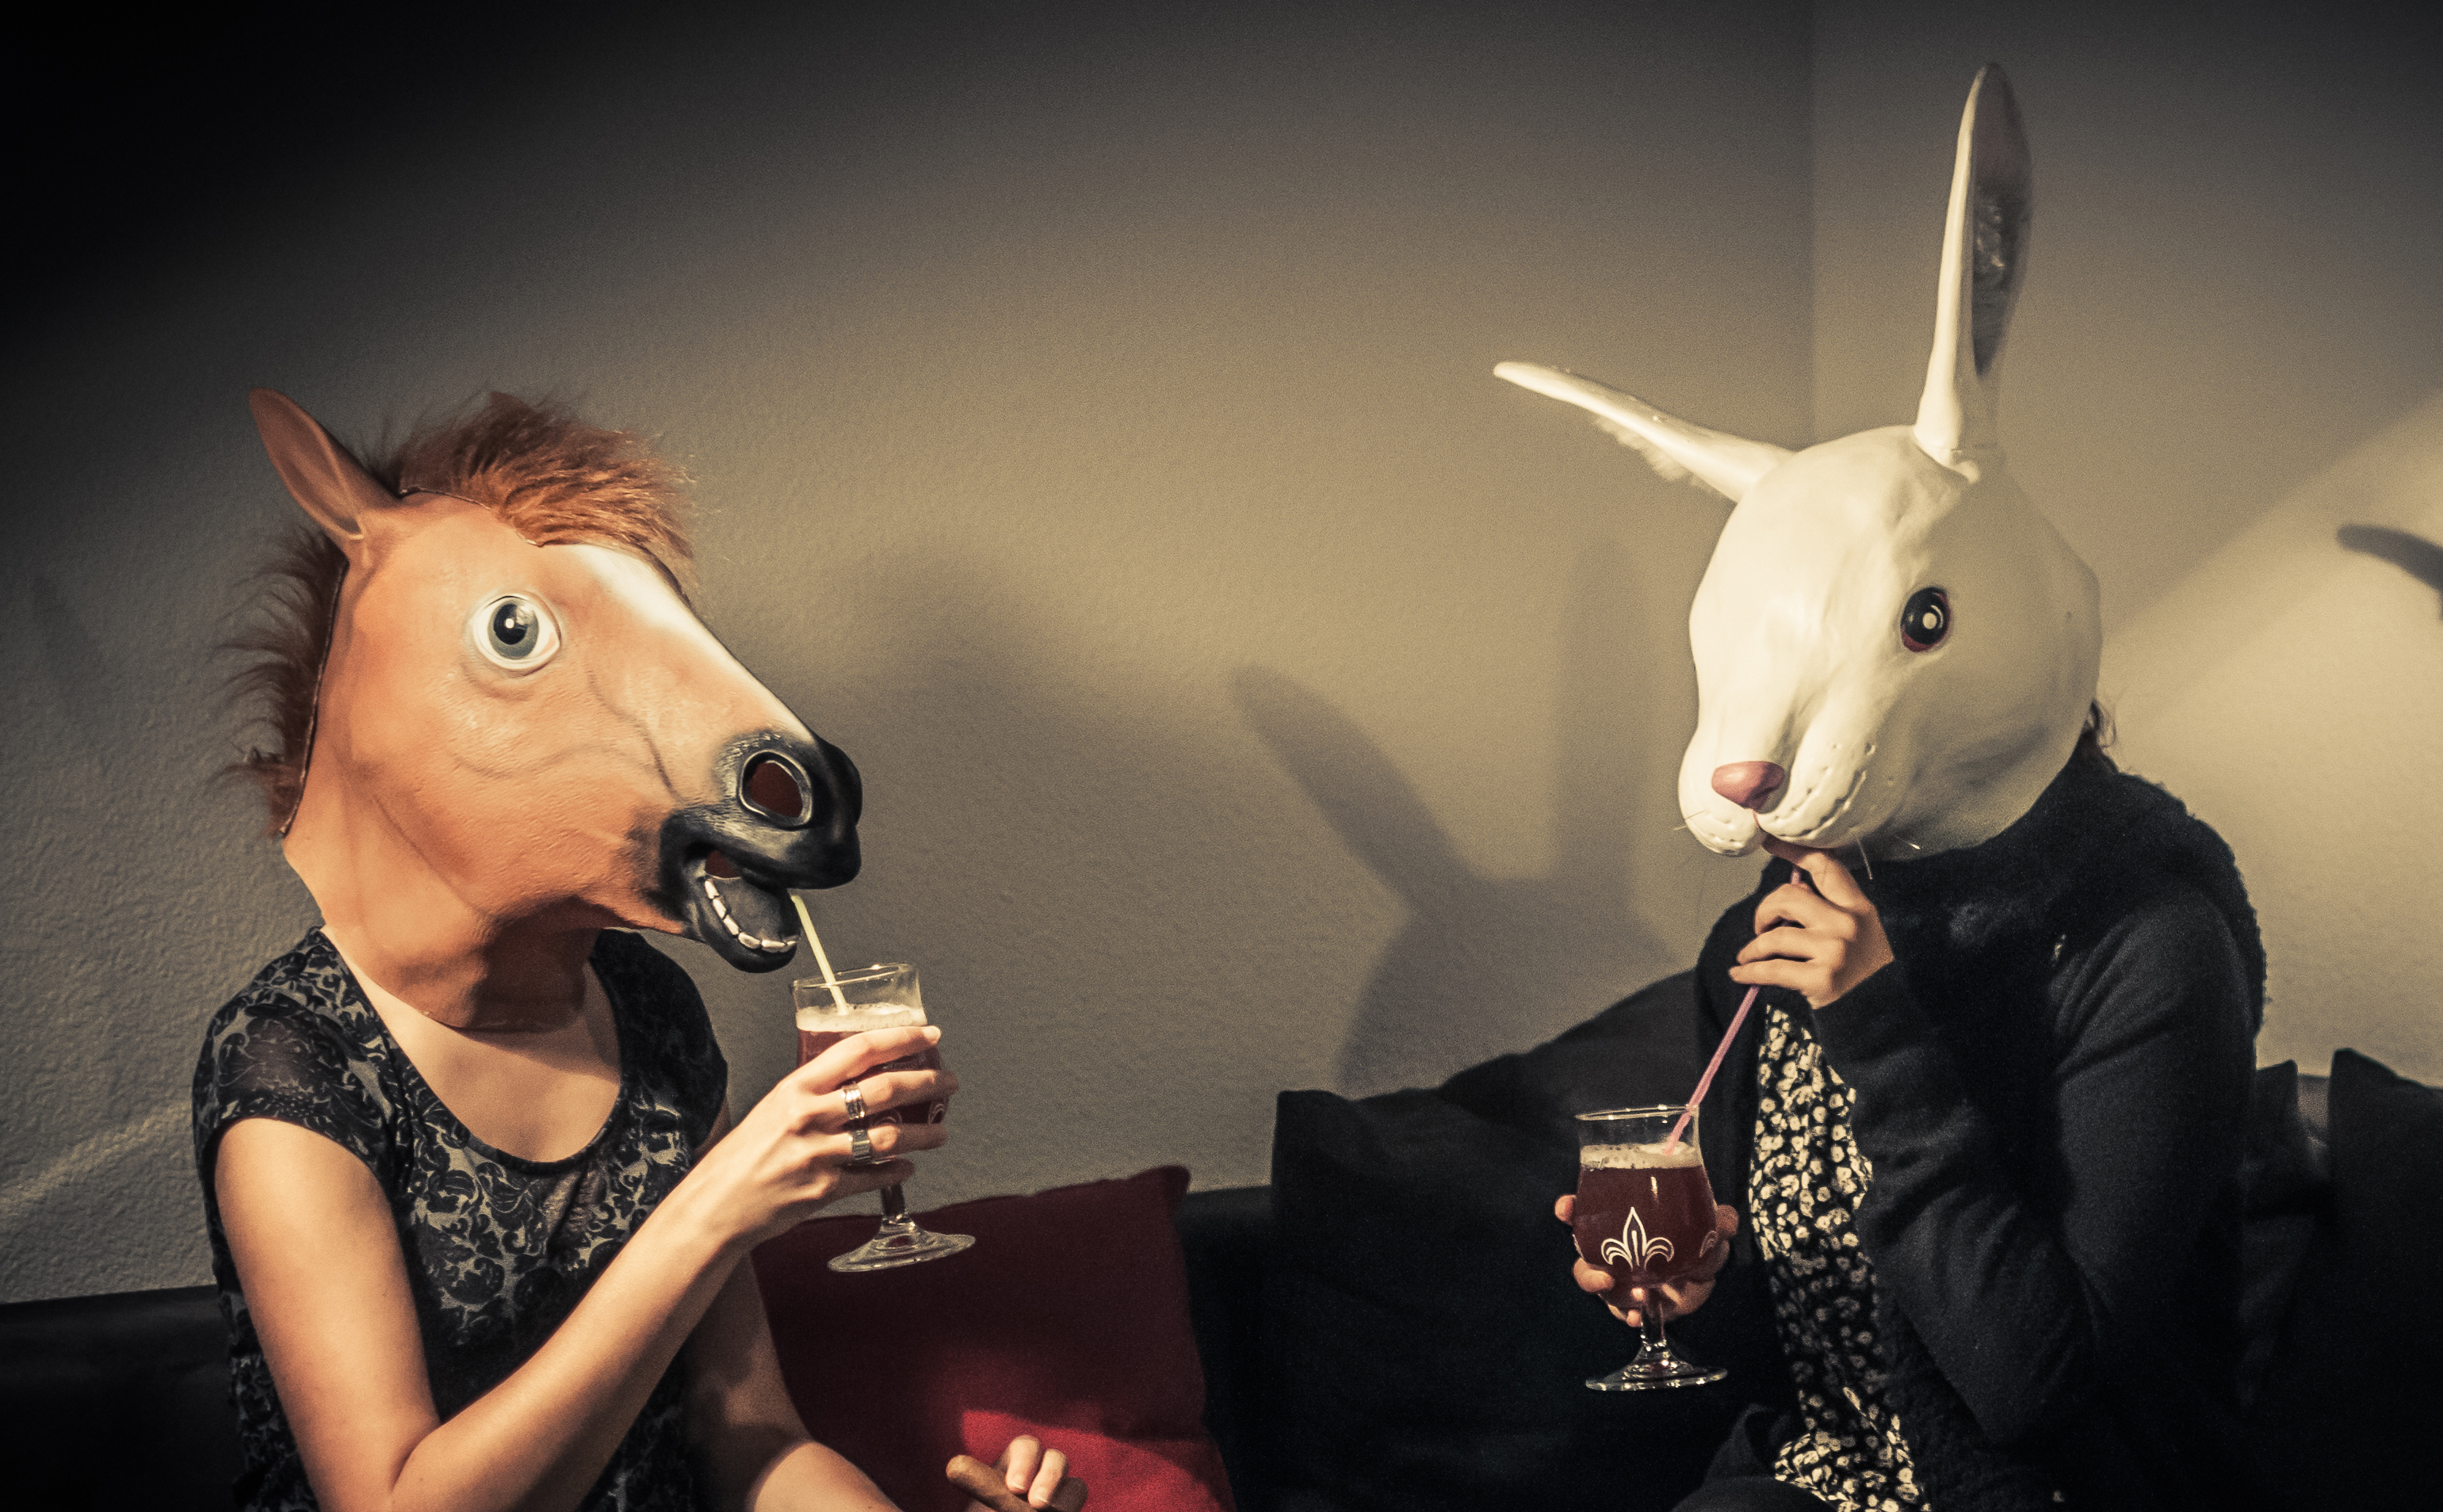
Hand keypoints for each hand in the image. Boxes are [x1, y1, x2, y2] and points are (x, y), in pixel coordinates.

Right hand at [681, 1025, 958, 1248]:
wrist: (715, 1205)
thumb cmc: (740, 1156)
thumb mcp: (772, 1106)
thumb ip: (812, 1091)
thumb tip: (855, 1077)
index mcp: (796, 1086)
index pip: (859, 1049)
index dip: (901, 1038)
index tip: (928, 1035)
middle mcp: (809, 1116)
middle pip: (885, 1089)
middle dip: (927, 1083)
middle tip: (949, 1083)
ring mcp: (819, 1154)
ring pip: (889, 1136)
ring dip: (924, 1134)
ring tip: (940, 1132)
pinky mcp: (824, 1190)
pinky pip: (874, 1177)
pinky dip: (897, 1172)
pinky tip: (907, 1167)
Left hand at [949, 1438, 1085, 1511]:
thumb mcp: (979, 1503)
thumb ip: (979, 1483)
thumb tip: (954, 1465)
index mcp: (1014, 1466)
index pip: (1025, 1447)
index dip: (1024, 1461)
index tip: (1014, 1488)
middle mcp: (1041, 1476)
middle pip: (1057, 1459)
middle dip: (1051, 1475)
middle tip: (1037, 1503)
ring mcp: (1059, 1497)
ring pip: (1076, 1487)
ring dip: (1066, 1498)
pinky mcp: (1068, 1509)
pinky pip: (1077, 1502)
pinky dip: (1070, 1508)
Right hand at [1556, 1194, 1735, 1326]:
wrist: (1706, 1272)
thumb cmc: (1698, 1239)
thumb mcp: (1708, 1228)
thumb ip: (1717, 1223)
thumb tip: (1726, 1220)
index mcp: (1623, 1220)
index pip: (1587, 1211)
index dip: (1572, 1210)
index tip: (1566, 1208)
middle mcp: (1614, 1248)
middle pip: (1584, 1259)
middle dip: (1587, 1271)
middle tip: (1603, 1279)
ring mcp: (1622, 1277)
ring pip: (1601, 1288)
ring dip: (1614, 1296)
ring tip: (1640, 1298)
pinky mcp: (1633, 1302)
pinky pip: (1620, 1311)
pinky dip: (1627, 1316)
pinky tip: (1639, 1318)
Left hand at [1727, 839, 1893, 1007]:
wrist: (1886, 1020)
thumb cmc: (1867, 976)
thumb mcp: (1861, 935)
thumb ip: (1832, 913)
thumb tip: (1795, 891)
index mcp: (1859, 908)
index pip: (1826, 868)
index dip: (1795, 850)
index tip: (1770, 840)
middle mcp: (1848, 924)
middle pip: (1790, 896)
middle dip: (1765, 910)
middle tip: (1761, 927)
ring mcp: (1834, 951)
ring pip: (1775, 935)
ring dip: (1753, 947)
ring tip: (1748, 956)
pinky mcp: (1821, 979)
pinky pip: (1770, 968)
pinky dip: (1748, 971)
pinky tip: (1740, 973)